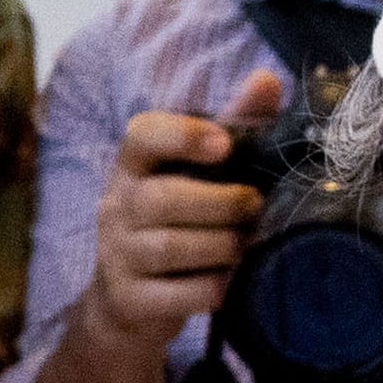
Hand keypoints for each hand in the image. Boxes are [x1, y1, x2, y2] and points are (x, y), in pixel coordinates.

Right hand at [72, 68, 285, 361]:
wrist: (127, 302)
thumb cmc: (176, 221)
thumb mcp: (198, 172)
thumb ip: (233, 126)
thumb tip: (267, 79)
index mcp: (132, 166)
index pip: (141, 135)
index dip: (181, 135)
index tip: (223, 144)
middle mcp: (116, 205)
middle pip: (161, 198)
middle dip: (219, 203)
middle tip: (254, 205)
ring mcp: (116, 255)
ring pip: (168, 248)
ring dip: (219, 246)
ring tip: (246, 244)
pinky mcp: (127, 299)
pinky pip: (172, 295)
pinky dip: (208, 289)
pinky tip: (229, 283)